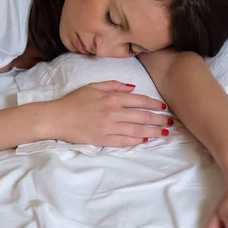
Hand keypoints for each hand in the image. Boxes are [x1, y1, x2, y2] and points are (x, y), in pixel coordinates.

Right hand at [51, 80, 171, 146]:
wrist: (57, 118)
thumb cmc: (73, 101)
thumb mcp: (93, 86)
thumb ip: (113, 86)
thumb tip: (132, 88)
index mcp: (112, 98)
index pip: (139, 101)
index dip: (153, 104)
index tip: (163, 107)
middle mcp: (113, 112)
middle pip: (142, 116)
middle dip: (158, 119)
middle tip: (170, 122)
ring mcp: (109, 127)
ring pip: (137, 130)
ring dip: (153, 132)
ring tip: (164, 133)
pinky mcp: (103, 140)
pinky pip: (124, 141)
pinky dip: (136, 141)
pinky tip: (145, 140)